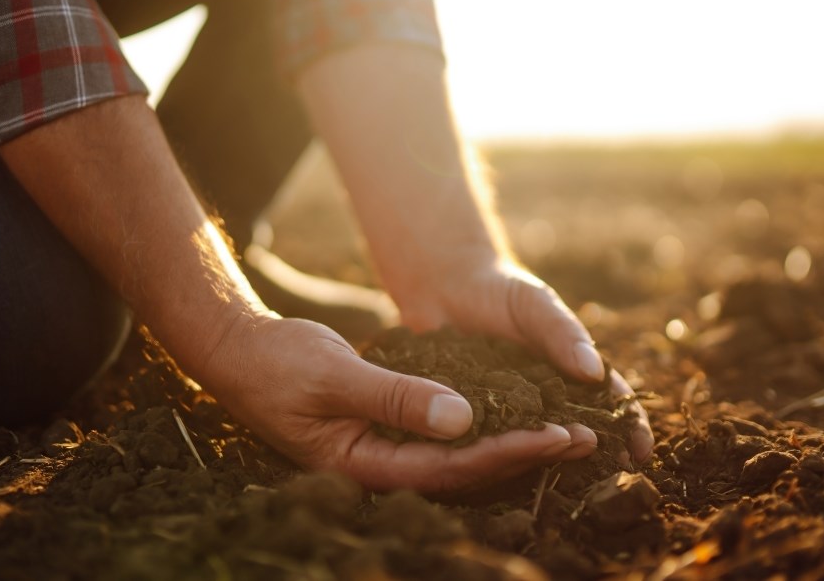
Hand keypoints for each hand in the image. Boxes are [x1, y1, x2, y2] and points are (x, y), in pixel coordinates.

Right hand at [189, 313, 598, 491]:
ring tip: (567, 430)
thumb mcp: (335, 376)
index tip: (557, 435)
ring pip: (459, 455)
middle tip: (585, 438)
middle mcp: (379, 466)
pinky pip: (443, 435)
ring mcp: (383, 449)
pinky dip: (482, 424)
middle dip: (524, 454)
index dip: (508, 453)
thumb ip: (396, 398)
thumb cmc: (277, 363)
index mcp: (364, 465)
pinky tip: (515, 413)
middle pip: (465, 471)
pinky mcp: (385, 429)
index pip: (451, 468)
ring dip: (511, 442)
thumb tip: (463, 420)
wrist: (238, 352)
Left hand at [396, 258, 655, 463]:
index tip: (640, 451)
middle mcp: (546, 398)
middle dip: (597, 458)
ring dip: (549, 465)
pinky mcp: (474, 418)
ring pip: (536, 446)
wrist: (445, 287)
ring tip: (561, 486)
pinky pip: (490, 442)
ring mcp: (511, 411)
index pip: (610, 402)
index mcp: (571, 371)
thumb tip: (595, 372)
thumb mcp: (535, 305)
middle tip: (608, 484)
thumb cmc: (501, 290)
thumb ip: (562, 333)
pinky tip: (503, 475)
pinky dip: (500, 459)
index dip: (629, 427)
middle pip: (579, 433)